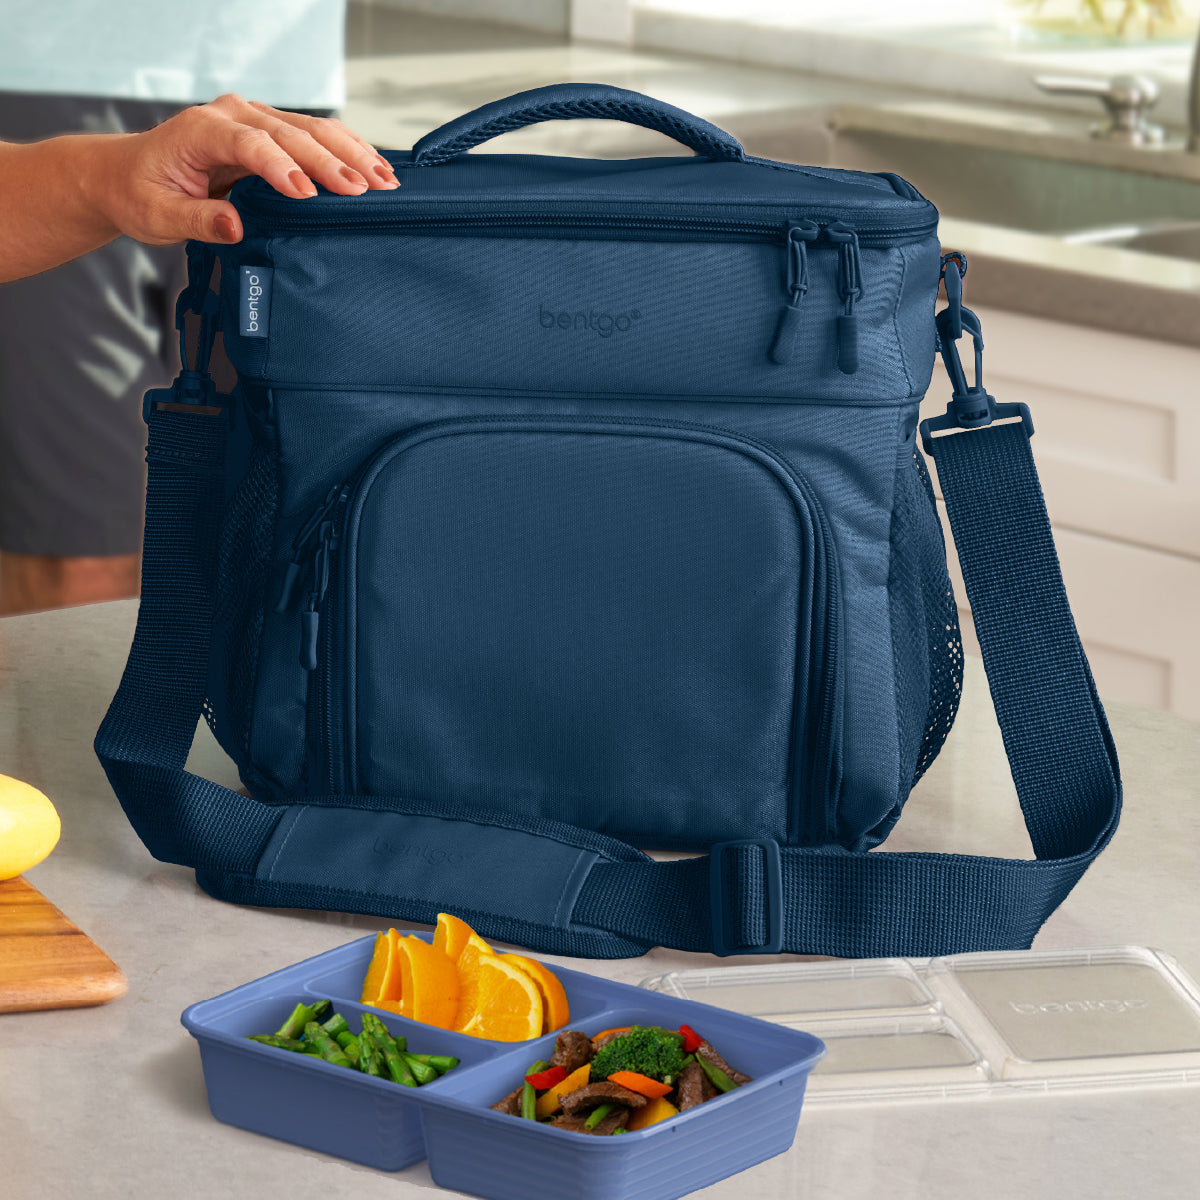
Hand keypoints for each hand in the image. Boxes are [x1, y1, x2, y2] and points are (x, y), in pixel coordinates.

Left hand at [85, 94, 397, 245]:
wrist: (128, 174)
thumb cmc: (141, 194)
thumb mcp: (158, 215)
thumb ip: (197, 219)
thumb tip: (235, 226)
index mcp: (201, 129)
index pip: (250, 143)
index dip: (281, 167)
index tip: (308, 195)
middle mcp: (231, 114)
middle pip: (292, 131)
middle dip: (333, 161)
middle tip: (366, 189)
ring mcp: (253, 119)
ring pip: (311, 128)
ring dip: (351, 153)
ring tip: (385, 179)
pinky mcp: (269, 132)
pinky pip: (313, 135)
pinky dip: (345, 151)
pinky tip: (373, 167)